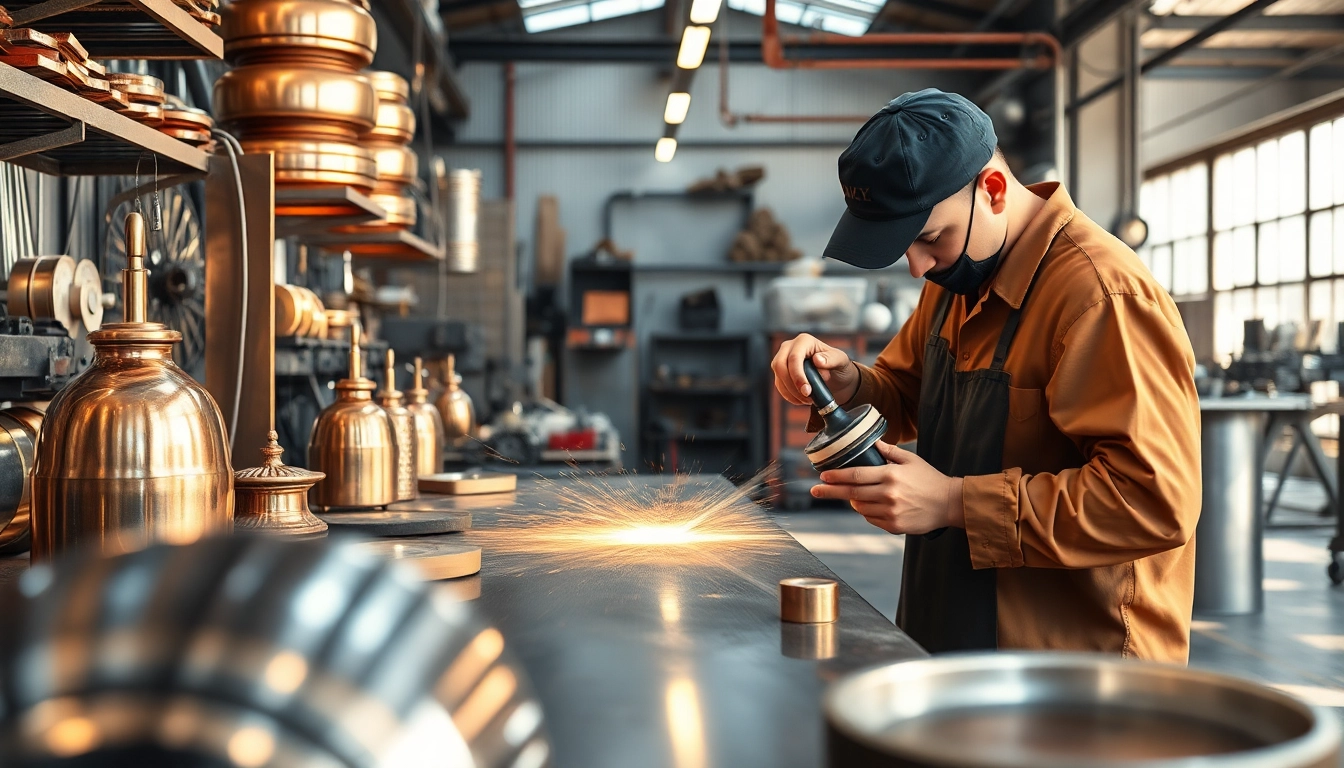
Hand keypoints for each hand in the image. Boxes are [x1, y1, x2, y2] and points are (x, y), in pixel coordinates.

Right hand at [771, 333, 858, 405]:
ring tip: (808, 399)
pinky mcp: (781, 372)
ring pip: (778, 376)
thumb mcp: (841, 361)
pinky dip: (789, 395)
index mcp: (804, 341)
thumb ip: (831, 359)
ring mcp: (783, 358)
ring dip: (791, 392)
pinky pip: (779, 384)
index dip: (798, 375)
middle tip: (806, 397)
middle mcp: (790, 347)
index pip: (794, 357)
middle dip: (791, 384)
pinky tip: (801, 400)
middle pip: (779, 365)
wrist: (835, 376)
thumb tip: (817, 360)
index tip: (807, 391)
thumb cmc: (838, 365)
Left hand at [811, 442, 963, 534]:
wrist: (949, 504)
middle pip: (851, 493)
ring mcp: (891, 512)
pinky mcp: (894, 526)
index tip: (823, 475)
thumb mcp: (911, 460)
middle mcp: (888, 494)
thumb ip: (889, 451)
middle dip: (830, 491)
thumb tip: (872, 442)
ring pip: (860, 508)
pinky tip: (874, 505)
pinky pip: (871, 519)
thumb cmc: (930, 479)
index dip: (836, 476)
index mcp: (890, 475)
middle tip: (815, 490)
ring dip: (853, 501)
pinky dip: (867, 512)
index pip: (856, 475)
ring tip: (856, 495)